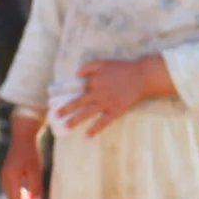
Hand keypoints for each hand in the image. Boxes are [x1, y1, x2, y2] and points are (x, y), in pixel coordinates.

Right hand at [1, 115, 46, 198]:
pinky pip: (12, 189)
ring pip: (12, 195)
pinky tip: (29, 197)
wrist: (23, 138)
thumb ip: (36, 188)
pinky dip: (20, 195)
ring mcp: (4, 177)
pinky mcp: (7, 175)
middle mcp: (5, 179)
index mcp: (11, 178)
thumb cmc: (31, 153)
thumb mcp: (36, 171)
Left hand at [54, 55, 175, 136]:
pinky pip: (104, 121)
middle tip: (55, 116)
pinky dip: (96, 128)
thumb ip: (89, 66)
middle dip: (66, 110)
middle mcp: (98, 93)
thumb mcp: (105, 62)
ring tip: (66, 126)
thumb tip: (76, 73)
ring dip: (76, 120)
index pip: (81, 89)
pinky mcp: (116, 110)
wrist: (143, 76)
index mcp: (94, 81)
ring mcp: (106, 103)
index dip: (75, 94)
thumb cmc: (124, 68)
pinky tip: (88, 135)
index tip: (66, 101)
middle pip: (79, 103)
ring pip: (87, 113)